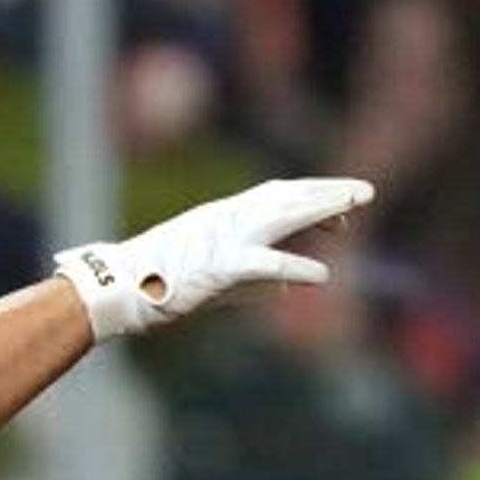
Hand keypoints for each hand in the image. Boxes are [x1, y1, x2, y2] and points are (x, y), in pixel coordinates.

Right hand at [57, 176, 375, 341]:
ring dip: (320, 210)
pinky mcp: (218, 265)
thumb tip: (286, 289)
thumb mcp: (209, 279)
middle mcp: (226, 218)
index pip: (275, 198)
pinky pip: (265, 263)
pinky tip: (323, 274)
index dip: (310, 198)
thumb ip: (249, 281)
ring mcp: (222, 238)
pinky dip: (295, 265)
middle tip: (365, 191)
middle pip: (286, 196)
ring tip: (355, 209)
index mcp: (222, 218)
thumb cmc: (153, 285)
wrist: (115, 287)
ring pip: (282, 217)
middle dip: (327, 192)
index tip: (339, 209)